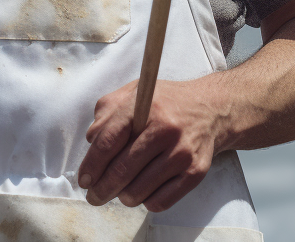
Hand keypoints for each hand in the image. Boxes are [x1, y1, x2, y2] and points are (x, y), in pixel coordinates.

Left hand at [76, 77, 224, 212]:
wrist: (211, 110)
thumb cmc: (166, 102)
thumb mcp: (134, 92)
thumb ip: (108, 110)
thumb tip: (92, 139)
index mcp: (145, 106)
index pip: (110, 140)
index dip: (92, 163)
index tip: (83, 179)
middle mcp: (165, 130)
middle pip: (122, 170)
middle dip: (102, 188)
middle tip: (93, 195)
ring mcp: (182, 153)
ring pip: (140, 190)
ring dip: (123, 196)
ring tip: (120, 191)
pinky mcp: (195, 173)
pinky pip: (161, 201)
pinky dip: (146, 202)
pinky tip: (143, 191)